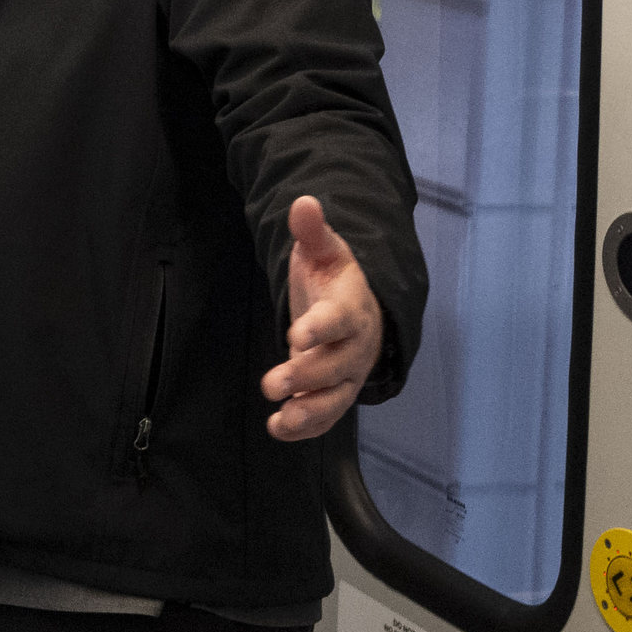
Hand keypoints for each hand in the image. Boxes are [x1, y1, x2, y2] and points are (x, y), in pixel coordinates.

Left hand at [262, 194, 381, 440]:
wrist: (359, 309)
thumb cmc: (335, 279)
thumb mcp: (325, 251)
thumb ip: (313, 232)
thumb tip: (304, 203)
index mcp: (352, 307)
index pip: (341, 320)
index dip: (321, 328)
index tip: (296, 336)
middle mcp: (356, 346)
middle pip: (336, 366)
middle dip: (306, 376)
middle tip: (272, 382)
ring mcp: (348, 374)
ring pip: (335, 399)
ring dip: (308, 410)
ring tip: (281, 418)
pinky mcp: (337, 394)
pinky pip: (327, 416)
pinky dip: (306, 427)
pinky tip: (278, 428)